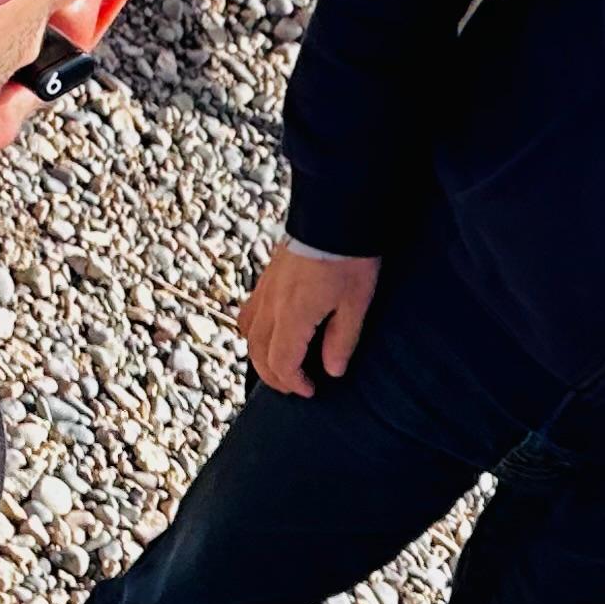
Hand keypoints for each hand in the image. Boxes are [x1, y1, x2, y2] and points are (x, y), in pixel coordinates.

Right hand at [243, 243, 377, 396]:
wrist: (334, 212)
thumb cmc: (349, 257)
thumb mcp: (356, 303)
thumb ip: (342, 340)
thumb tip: (332, 370)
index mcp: (293, 316)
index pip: (281, 363)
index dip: (294, 383)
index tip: (311, 391)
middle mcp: (271, 305)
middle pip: (258, 353)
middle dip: (274, 376)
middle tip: (295, 386)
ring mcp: (265, 289)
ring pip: (248, 333)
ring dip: (260, 356)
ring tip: (280, 365)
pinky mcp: (267, 276)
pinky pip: (249, 312)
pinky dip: (254, 332)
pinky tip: (271, 332)